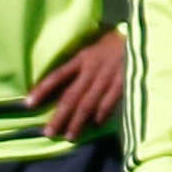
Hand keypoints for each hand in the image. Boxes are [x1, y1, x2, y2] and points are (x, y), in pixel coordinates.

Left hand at [27, 29, 127, 143]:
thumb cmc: (117, 37)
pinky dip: (101, 115)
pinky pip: (109, 103)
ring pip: (88, 104)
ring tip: (69, 136)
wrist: (142, 35)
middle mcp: (91, 69)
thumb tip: (67, 69)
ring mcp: (107, 78)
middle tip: (48, 133)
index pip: (57, 75)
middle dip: (59, 116)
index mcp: (82, 57)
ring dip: (78, 122)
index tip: (28, 104)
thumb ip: (82, 55)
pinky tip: (95, 126)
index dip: (42, 90)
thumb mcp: (94, 40)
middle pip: (71, 96)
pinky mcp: (122, 84)